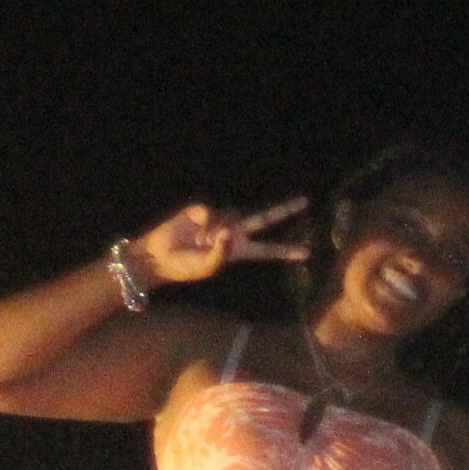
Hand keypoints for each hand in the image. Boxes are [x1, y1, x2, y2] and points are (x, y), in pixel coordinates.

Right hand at [130, 198, 309, 285]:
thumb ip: (221, 254)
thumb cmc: (185, 267)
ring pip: (233, 215)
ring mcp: (220, 220)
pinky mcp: (204, 210)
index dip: (286, 251)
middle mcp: (233, 233)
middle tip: (305, 201)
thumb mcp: (207, 268)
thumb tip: (227, 232)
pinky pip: (212, 212)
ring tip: (202, 241)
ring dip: (218, 229)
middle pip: (264, 219)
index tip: (307, 252)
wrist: (160, 254)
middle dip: (284, 210)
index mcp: (239, 251)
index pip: (267, 250)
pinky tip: (195, 231)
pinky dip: (205, 222)